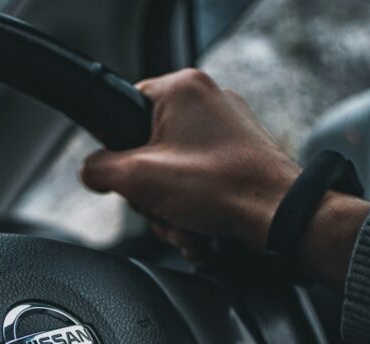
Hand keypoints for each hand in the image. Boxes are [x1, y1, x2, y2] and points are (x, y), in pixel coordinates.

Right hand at [80, 68, 300, 254]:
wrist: (279, 215)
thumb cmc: (221, 188)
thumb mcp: (139, 179)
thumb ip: (100, 170)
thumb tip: (91, 171)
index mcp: (181, 89)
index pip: (123, 108)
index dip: (119, 149)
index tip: (130, 176)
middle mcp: (207, 99)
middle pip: (148, 148)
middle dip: (151, 192)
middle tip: (162, 207)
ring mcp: (227, 125)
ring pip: (173, 169)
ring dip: (171, 207)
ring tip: (186, 225)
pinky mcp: (241, 152)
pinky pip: (199, 178)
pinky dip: (195, 208)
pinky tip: (199, 229)